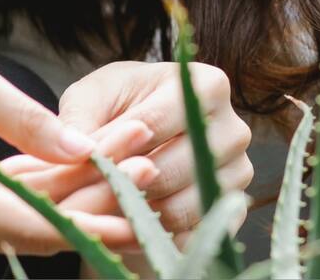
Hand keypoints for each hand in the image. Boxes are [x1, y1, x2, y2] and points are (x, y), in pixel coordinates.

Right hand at [0, 40, 152, 255]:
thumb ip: (23, 117)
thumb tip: (84, 146)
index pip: (38, 224)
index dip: (96, 218)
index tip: (143, 200)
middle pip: (38, 226)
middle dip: (97, 197)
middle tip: (149, 163)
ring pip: (22, 218)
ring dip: (73, 192)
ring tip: (128, 157)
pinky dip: (39, 189)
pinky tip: (79, 164)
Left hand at [48, 61, 253, 239]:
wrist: (143, 129)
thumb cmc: (117, 104)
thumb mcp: (91, 97)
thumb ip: (80, 119)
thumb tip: (80, 150)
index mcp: (207, 85)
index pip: (153, 123)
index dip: (112, 146)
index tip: (82, 161)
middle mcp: (234, 129)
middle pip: (172, 168)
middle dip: (123, 184)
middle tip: (86, 194)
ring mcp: (239, 172)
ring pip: (183, 206)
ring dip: (137, 213)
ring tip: (101, 208)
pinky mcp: (234, 210)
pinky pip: (193, 234)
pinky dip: (156, 235)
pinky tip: (126, 226)